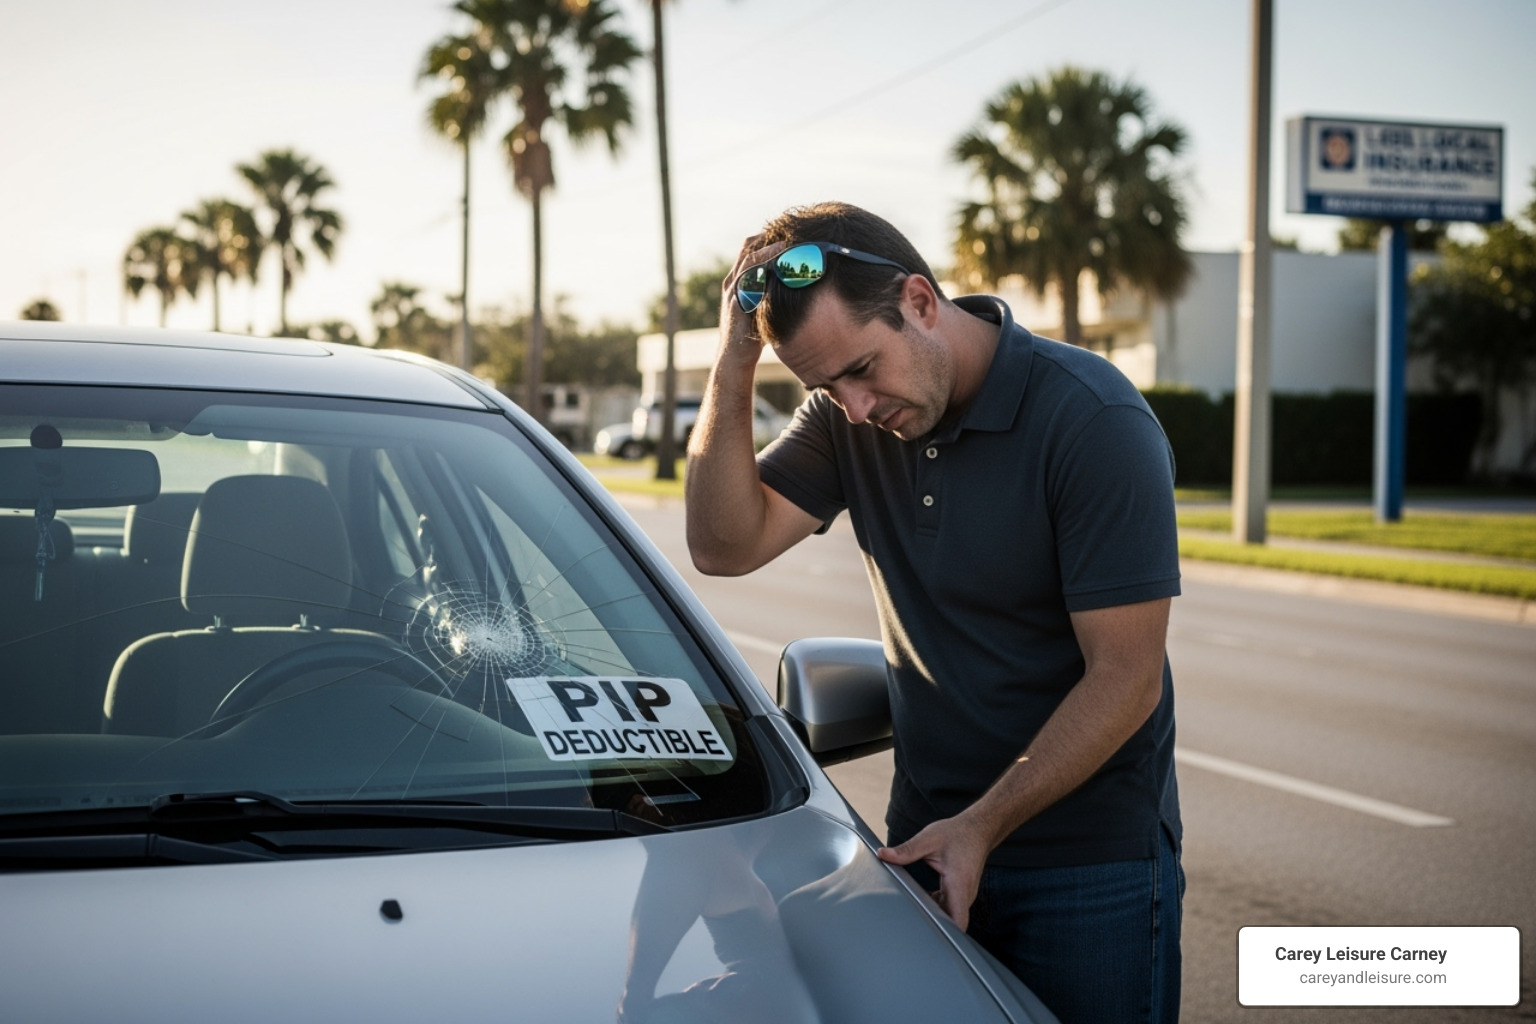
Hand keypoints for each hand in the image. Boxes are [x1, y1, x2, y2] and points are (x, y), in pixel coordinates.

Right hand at [717, 234, 787, 361]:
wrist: (735, 359)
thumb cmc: (753, 337)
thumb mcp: (764, 310)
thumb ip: (774, 297)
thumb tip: (800, 289)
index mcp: (738, 282)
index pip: (750, 250)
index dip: (767, 239)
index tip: (789, 233)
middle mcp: (733, 282)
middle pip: (748, 247)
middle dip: (769, 236)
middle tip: (792, 231)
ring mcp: (733, 290)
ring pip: (749, 258)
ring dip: (769, 248)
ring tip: (790, 241)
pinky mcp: (737, 301)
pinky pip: (749, 276)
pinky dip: (764, 265)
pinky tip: (782, 262)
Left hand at [877, 814, 992, 931]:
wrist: (977, 829)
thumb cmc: (958, 833)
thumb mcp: (929, 839)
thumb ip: (906, 850)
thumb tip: (883, 854)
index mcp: (958, 884)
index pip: (959, 922)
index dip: (946, 934)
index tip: (927, 936)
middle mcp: (965, 894)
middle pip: (951, 922)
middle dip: (932, 926)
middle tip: (908, 923)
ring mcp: (964, 895)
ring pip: (950, 916)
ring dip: (933, 915)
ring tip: (912, 911)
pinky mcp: (960, 893)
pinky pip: (948, 907)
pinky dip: (936, 906)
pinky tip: (921, 899)